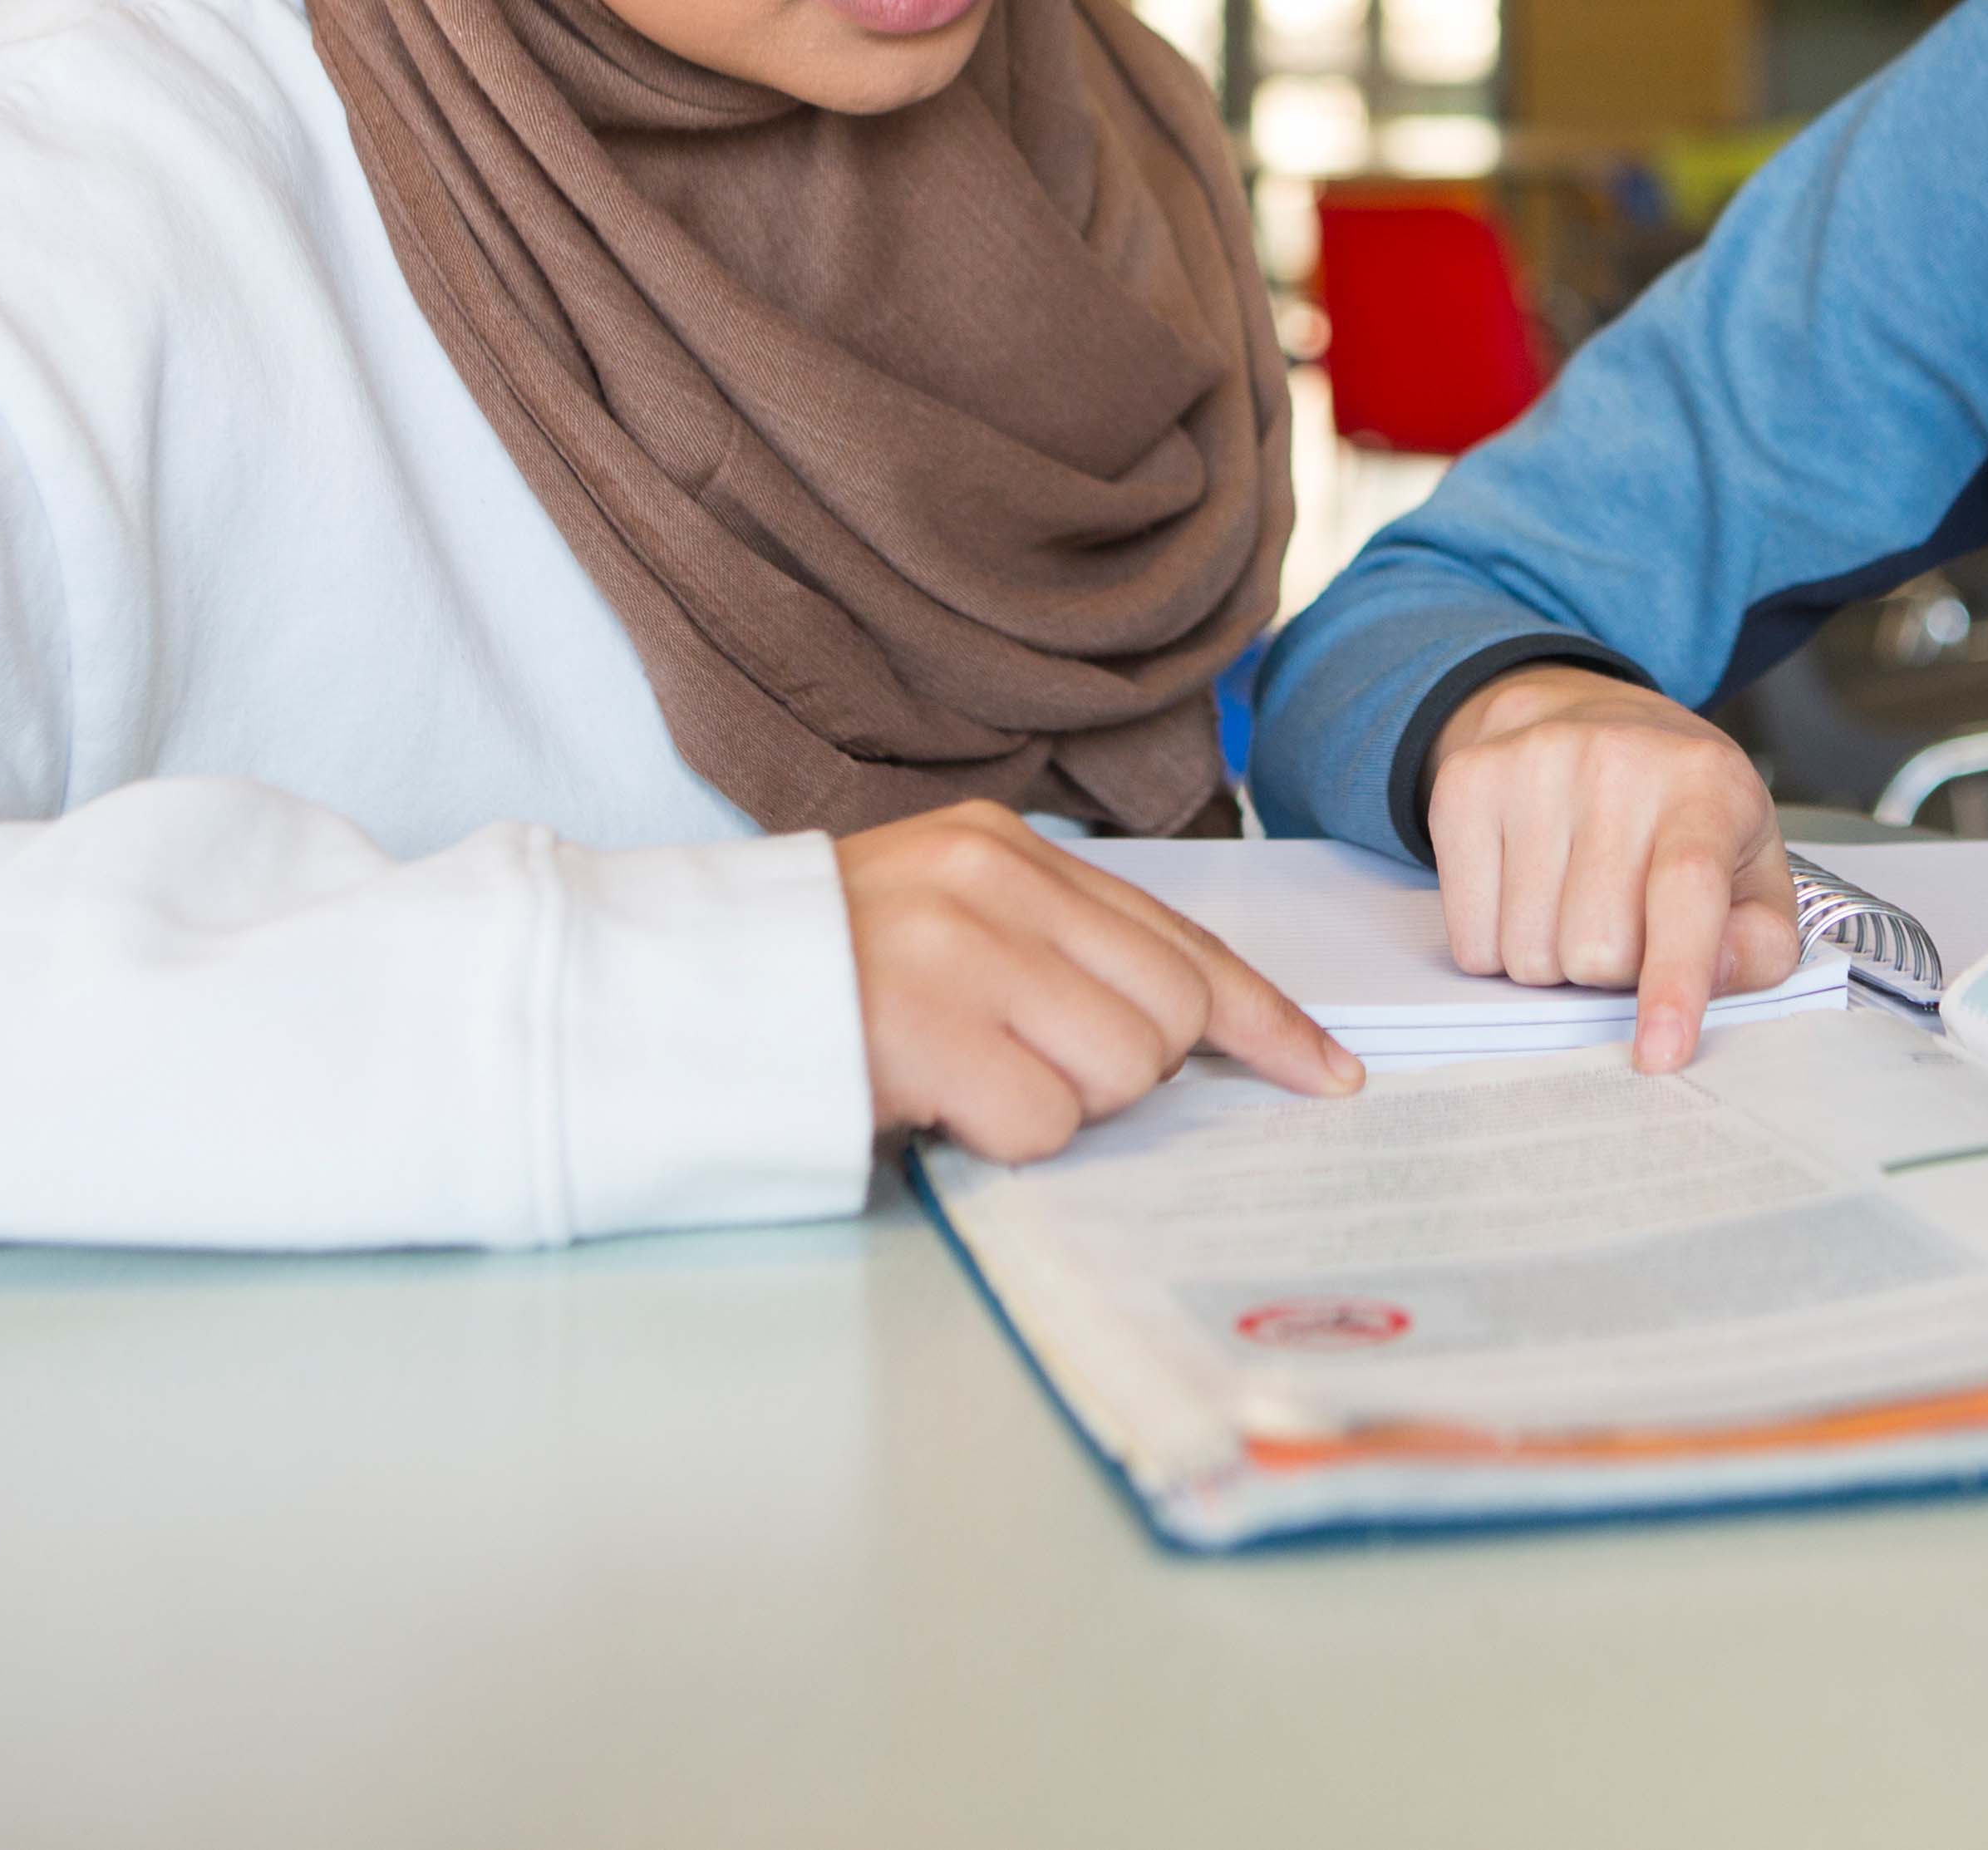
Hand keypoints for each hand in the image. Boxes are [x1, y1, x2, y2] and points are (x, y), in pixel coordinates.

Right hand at [838, 802, 1360, 1160]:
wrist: (662, 996)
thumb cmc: (815, 982)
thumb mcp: (946, 925)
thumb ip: (1054, 952)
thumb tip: (1184, 1033)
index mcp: (1004, 850)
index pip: (1180, 938)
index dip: (1265, 1018)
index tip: (1325, 1071)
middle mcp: (991, 883)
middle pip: (1168, 1012)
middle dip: (1127, 1069)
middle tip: (1026, 1068)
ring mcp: (958, 951)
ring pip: (1121, 1069)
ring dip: (1059, 1103)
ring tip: (966, 1077)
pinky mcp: (922, 1028)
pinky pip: (1042, 1122)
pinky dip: (1002, 1137)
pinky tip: (934, 1103)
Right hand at [1425, 664, 1799, 1072]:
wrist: (1585, 716)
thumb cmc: (1679, 813)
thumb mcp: (1750, 869)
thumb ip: (1758, 943)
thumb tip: (1709, 982)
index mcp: (1706, 786)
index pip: (1684, 891)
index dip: (1673, 979)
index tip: (1659, 1052)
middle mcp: (1617, 761)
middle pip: (1596, 949)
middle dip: (1611, 970)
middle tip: (1627, 922)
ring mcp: (1533, 766)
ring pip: (1526, 953)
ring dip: (1553, 960)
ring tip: (1575, 900)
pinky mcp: (1466, 785)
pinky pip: (1469, 940)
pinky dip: (1497, 946)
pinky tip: (1526, 890)